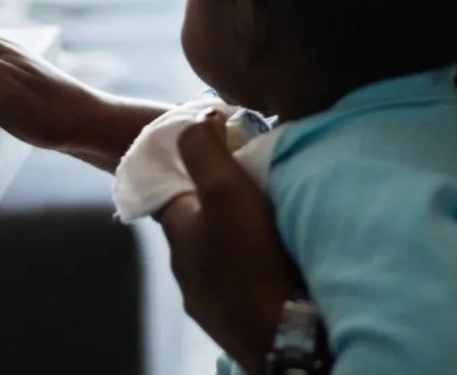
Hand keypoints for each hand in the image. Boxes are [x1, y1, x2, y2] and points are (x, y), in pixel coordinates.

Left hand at [160, 112, 299, 374]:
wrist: (286, 336)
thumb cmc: (253, 257)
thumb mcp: (224, 188)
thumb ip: (203, 148)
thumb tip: (197, 120)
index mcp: (177, 232)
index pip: (170, 188)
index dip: (192, 166)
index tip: (220, 152)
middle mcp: (184, 269)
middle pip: (198, 223)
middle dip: (219, 203)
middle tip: (253, 186)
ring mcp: (208, 300)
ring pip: (218, 254)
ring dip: (237, 239)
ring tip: (269, 224)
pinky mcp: (234, 322)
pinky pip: (240, 283)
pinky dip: (252, 268)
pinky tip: (275, 264)